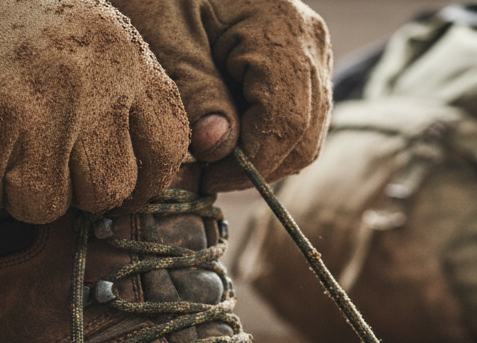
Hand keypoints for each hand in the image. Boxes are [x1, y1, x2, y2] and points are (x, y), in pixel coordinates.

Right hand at [0, 0, 189, 222]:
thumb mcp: (83, 30)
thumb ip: (120, 91)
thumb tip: (145, 170)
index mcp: (122, 55)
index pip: (168, 146)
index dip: (146, 177)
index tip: (123, 183)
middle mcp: (85, 85)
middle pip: (107, 190)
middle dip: (73, 187)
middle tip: (36, 154)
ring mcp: (26, 111)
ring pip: (43, 205)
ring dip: (11, 185)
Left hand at [111, 0, 332, 190]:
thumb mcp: (163, 32)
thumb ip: (193, 89)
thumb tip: (217, 148)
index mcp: (282, 30)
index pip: (286, 123)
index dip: (248, 164)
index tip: (202, 179)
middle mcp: (311, 43)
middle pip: (304, 137)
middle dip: (254, 168)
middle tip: (200, 177)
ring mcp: (312, 55)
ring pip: (305, 136)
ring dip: (259, 158)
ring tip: (208, 157)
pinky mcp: (301, 64)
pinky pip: (296, 119)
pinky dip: (263, 139)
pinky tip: (222, 135)